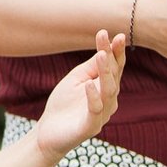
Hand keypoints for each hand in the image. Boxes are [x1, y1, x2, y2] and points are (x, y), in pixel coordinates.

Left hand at [33, 31, 124, 163]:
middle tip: (110, 38)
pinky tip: (87, 84)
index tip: (117, 34)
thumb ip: (91, 67)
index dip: (117, 51)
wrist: (49, 132)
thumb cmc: (64, 103)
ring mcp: (102, 114)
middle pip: (114, 75)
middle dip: (112, 56)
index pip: (115, 66)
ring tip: (101, 54)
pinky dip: (92, 96)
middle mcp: (109, 99)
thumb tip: (105, 49)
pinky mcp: (91, 126)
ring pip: (108, 91)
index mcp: (105, 86)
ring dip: (105, 72)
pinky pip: (95, 109)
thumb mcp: (76, 79)